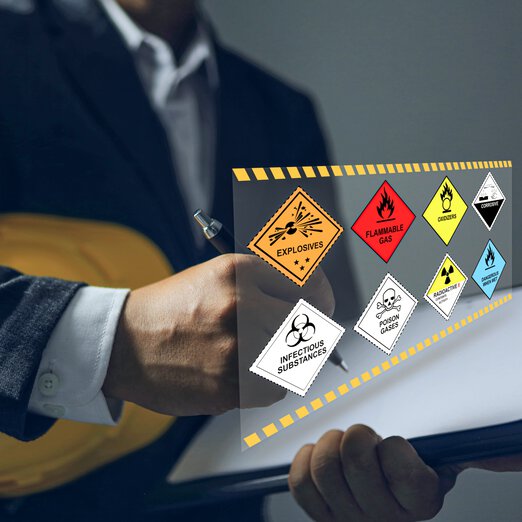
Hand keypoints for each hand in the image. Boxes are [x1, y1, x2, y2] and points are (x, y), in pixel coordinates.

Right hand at [103, 253, 333, 415]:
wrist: (124, 342)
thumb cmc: (174, 307)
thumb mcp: (217, 275)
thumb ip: (266, 283)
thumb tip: (315, 301)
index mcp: (239, 271)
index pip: (310, 283)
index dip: (322, 297)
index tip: (321, 306)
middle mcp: (240, 305)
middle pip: (310, 323)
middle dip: (310, 331)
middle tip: (298, 336)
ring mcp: (234, 347)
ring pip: (297, 359)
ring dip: (288, 360)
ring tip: (263, 355)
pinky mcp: (227, 385)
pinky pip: (274, 389)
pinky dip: (269, 385)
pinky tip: (246, 374)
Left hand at [290, 425, 458, 521]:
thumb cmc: (407, 487)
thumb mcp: (439, 469)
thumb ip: (464, 453)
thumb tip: (498, 450)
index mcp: (419, 501)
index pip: (398, 460)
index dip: (391, 445)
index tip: (393, 448)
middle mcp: (384, 518)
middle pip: (354, 455)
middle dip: (357, 435)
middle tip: (363, 440)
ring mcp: (347, 520)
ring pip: (324, 464)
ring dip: (330, 444)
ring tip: (341, 449)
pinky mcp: (318, 516)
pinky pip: (300, 481)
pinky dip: (305, 459)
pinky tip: (320, 459)